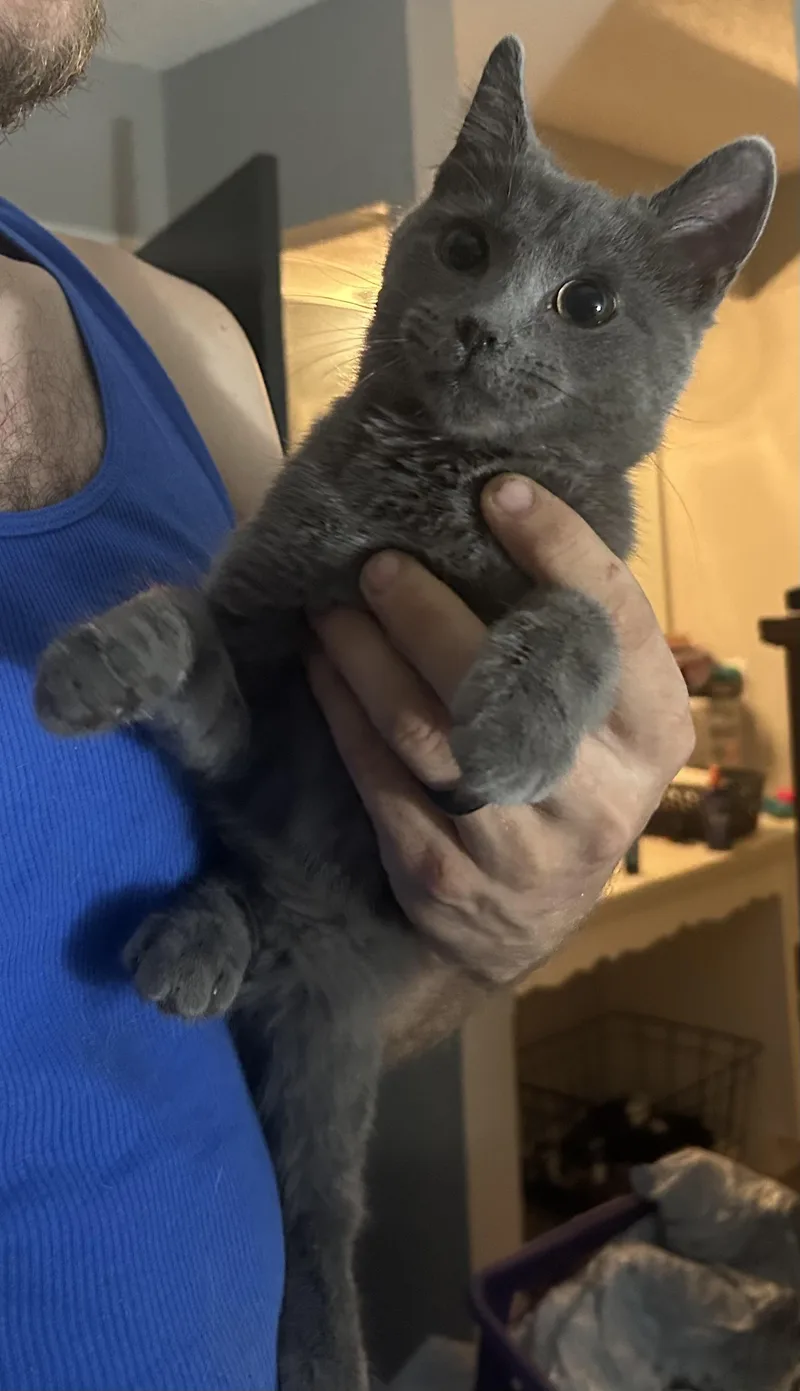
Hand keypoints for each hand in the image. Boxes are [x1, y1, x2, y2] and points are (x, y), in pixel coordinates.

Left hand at [307, 476, 692, 986]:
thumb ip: (581, 646)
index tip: (500, 492)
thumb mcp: (609, 725)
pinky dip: (344, 711)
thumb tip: (506, 515)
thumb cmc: (570, 788)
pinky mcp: (442, 874)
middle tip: (378, 562)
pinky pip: (381, 776)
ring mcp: (519, 845)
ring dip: (368, 657)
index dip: (560, 550)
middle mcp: (599, 794)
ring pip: (429, 730)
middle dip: (430, 612)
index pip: (614, 625)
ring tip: (332, 606)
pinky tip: (323, 665)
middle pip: (507, 682)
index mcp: (653, 735)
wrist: (522, 928)